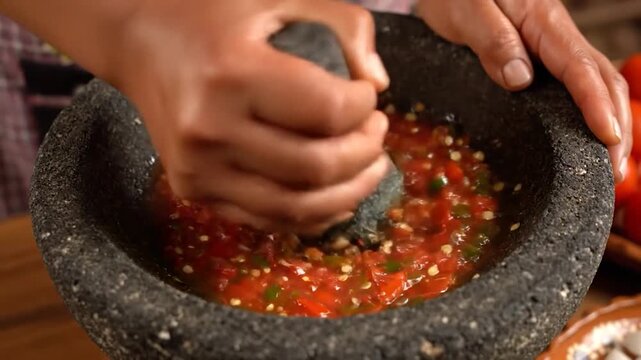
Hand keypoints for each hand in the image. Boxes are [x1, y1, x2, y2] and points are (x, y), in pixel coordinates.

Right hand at [108, 0, 389, 232]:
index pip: (328, 110)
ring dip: (350, 192)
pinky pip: (269, 220)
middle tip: (378, 133)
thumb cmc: (215, 16)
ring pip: (298, 206)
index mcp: (233, 72)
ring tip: (371, 167)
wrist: (141, 44)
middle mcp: (210, 128)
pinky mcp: (194, 191)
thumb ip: (343, 27)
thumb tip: (378, 85)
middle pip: (317, 166)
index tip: (367, 95)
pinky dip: (314, 217)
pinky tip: (338, 196)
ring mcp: (198, 168)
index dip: (365, 107)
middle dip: (367, 153)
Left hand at [416, 0, 631, 181]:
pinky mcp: (541, 57)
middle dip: (617, 124)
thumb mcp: (467, 10)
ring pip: (595, 84)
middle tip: (615, 172)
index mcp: (542, 22)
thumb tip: (520, 80)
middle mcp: (555, 36)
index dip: (597, 106)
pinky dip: (588, 113)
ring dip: (608, 122)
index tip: (608, 139)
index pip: (580, 68)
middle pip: (602, 80)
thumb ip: (493, 40)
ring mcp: (551, 47)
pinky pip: (575, 85)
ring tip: (609, 166)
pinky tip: (583, 138)